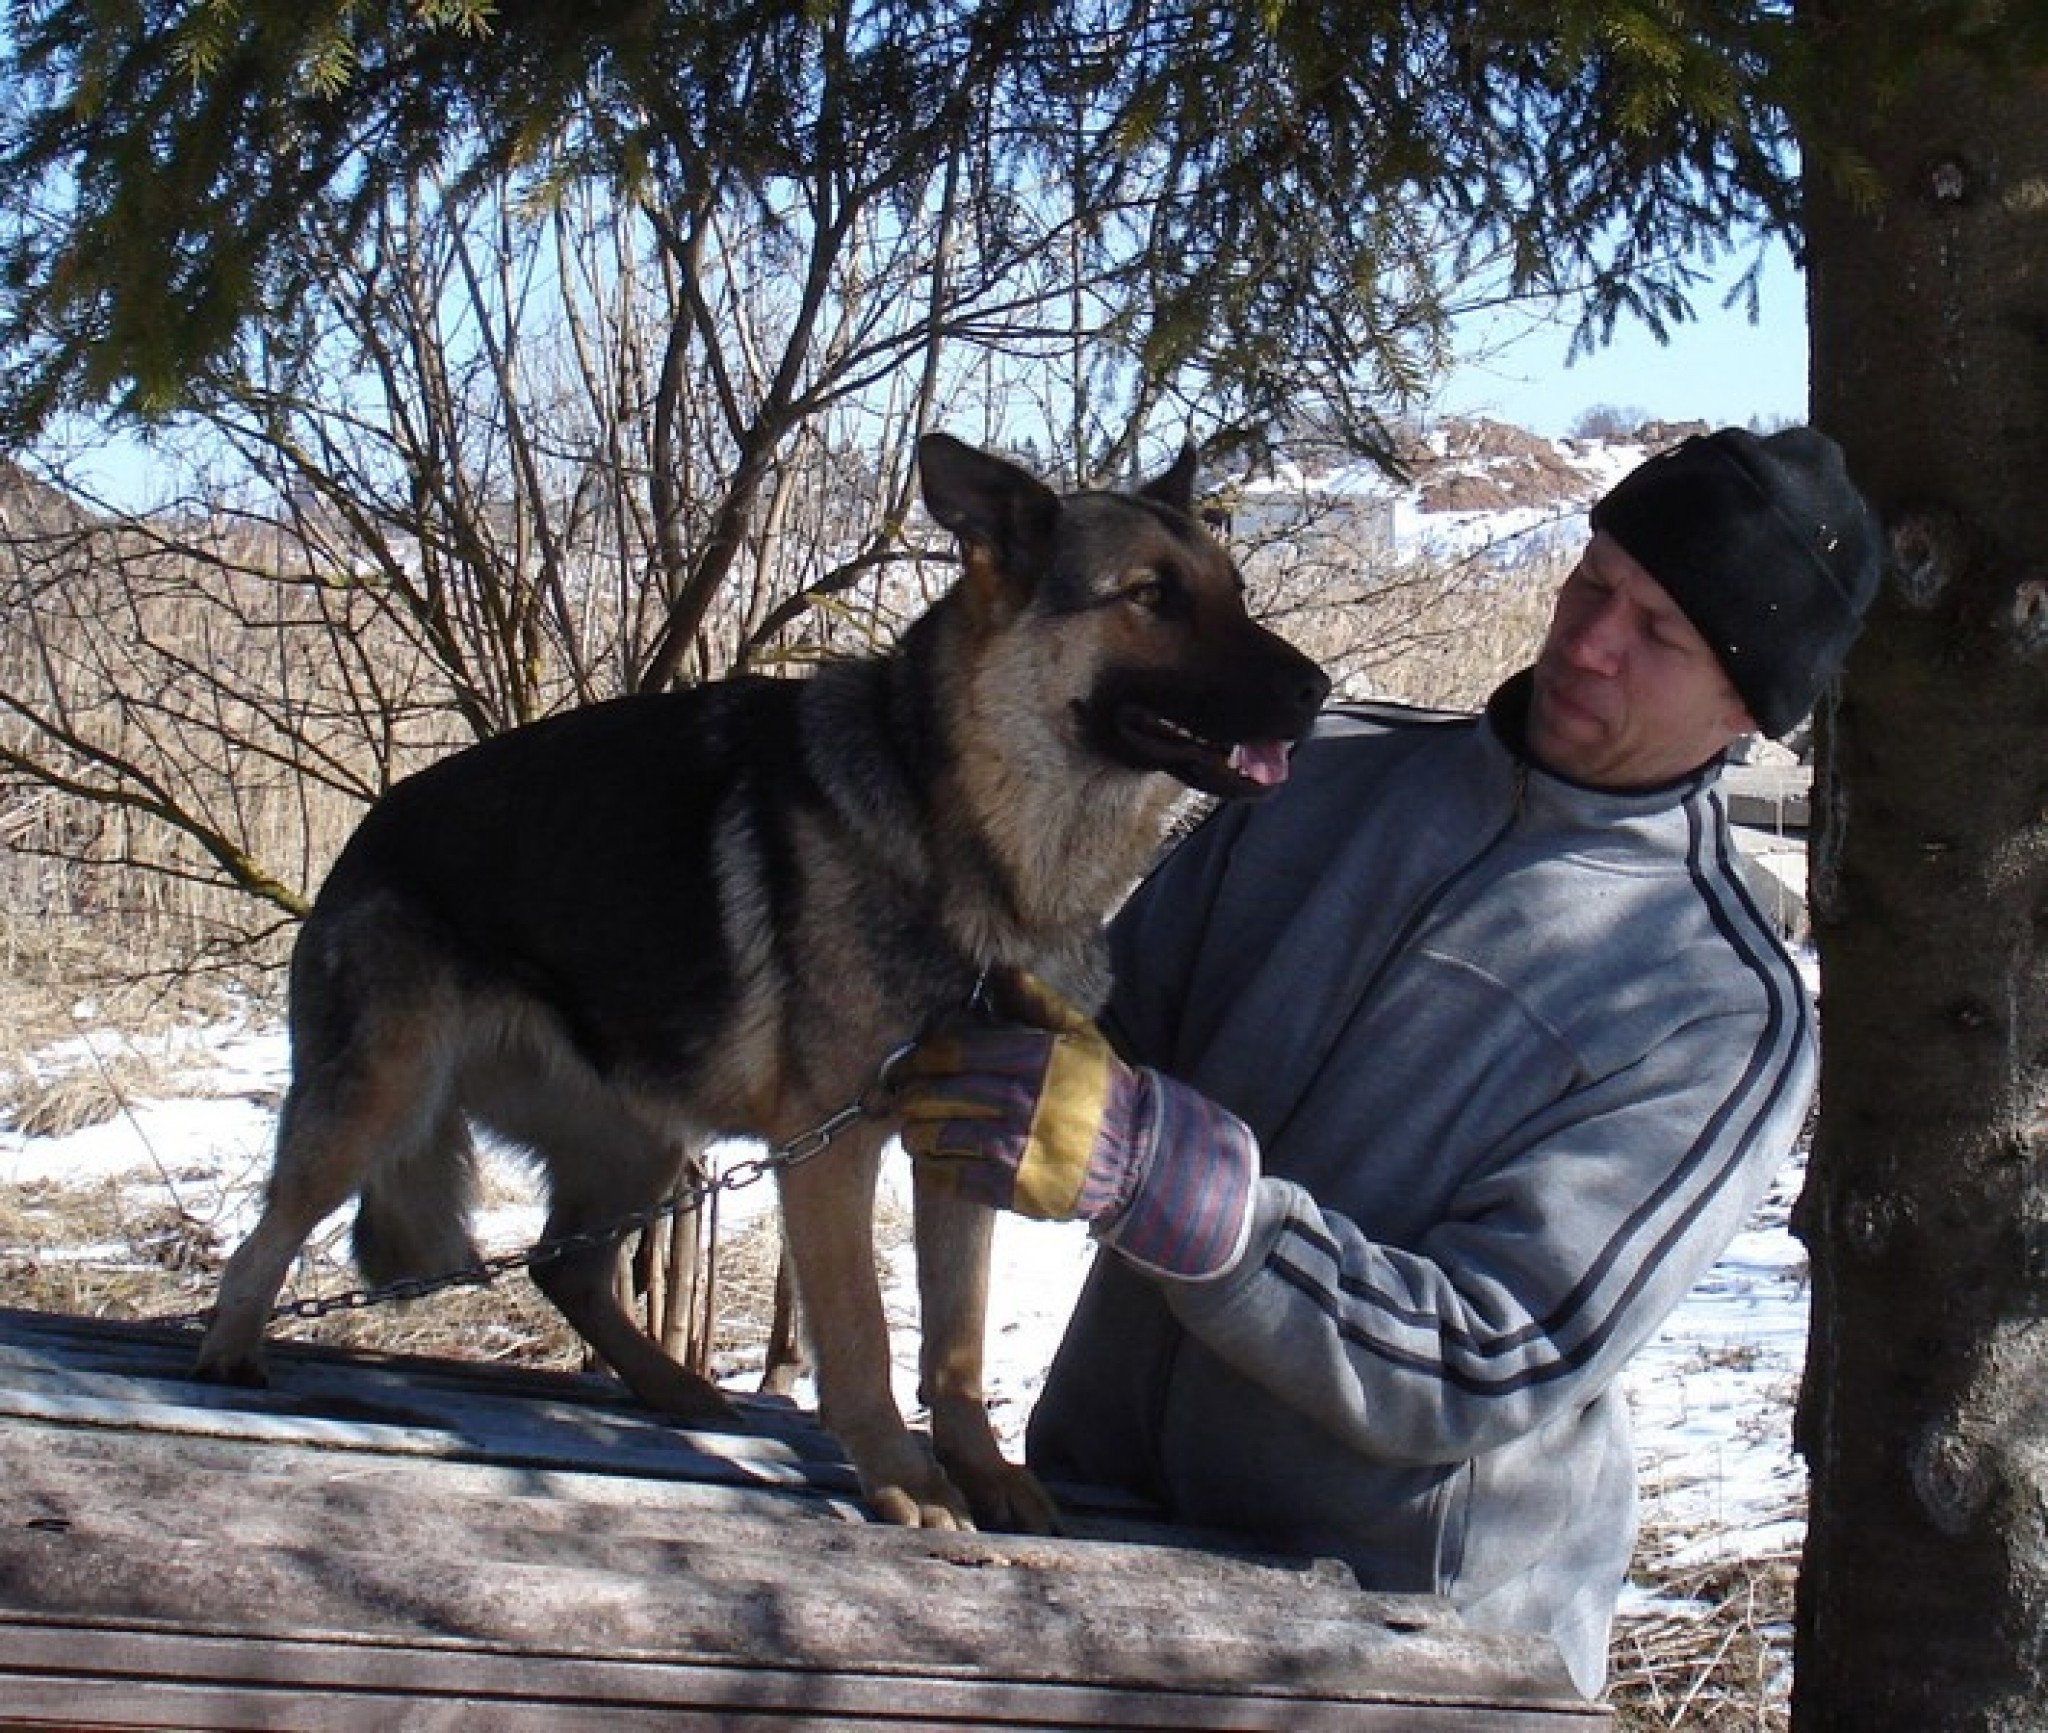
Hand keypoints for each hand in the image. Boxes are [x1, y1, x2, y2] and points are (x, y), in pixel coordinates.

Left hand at [895, 975, 1257, 1278]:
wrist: (1136, 1156)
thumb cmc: (1102, 1092)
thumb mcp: (1081, 1038)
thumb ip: (1039, 1003)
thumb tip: (1002, 969)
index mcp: (1034, 1060)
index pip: (956, 1053)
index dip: (922, 1057)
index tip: (909, 1063)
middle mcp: (1022, 1102)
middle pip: (940, 1094)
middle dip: (910, 1095)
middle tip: (900, 1096)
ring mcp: (1016, 1147)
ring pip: (940, 1136)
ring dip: (915, 1133)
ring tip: (911, 1129)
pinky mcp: (1013, 1188)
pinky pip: (954, 1176)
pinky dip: (932, 1168)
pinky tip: (929, 1161)